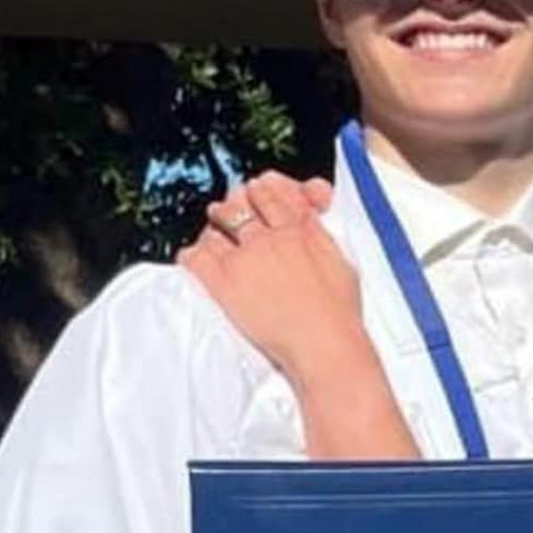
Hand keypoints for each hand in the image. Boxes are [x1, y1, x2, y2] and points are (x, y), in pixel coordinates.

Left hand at [176, 172, 362, 381]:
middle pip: (243, 202)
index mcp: (301, 230)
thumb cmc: (338, 313)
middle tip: (231, 208)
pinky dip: (192, 254)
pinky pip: (198, 257)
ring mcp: (246, 258)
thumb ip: (320, 236)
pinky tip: (192, 257)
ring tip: (213, 230)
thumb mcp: (341, 262)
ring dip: (215, 225)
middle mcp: (272, 238)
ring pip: (219, 223)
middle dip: (236, 201)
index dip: (263, 188)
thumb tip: (311, 222)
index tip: (258, 192)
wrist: (324, 343)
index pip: (274, 192)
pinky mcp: (225, 283)